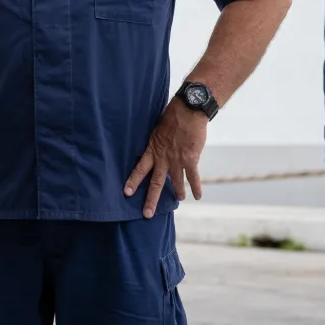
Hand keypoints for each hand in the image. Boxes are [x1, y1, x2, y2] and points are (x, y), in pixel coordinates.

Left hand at [124, 99, 207, 216]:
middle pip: (156, 182)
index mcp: (153, 150)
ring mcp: (178, 160)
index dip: (133, 181)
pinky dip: (196, 188)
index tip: (127, 192)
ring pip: (176, 182)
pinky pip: (194, 177)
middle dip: (151, 199)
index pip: (140, 168)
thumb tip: (155, 151)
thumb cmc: (172, 117)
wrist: (188, 110)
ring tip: (177, 199)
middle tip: (147, 214)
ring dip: (176, 192)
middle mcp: (163, 158)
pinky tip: (197, 196)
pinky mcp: (191, 159)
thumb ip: (156, 144)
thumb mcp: (157, 130)